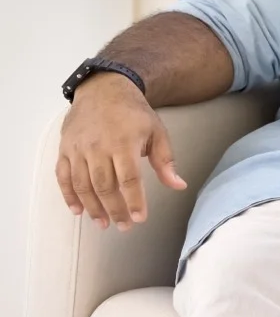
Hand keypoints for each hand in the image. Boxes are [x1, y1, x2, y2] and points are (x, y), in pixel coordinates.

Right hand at [56, 74, 186, 229]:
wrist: (104, 90)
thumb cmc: (134, 113)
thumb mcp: (157, 132)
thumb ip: (165, 161)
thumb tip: (178, 185)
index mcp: (124, 143)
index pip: (129, 179)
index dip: (134, 201)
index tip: (140, 218)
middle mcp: (98, 147)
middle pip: (104, 186)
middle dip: (114, 210)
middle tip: (124, 226)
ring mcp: (78, 149)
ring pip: (82, 185)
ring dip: (92, 208)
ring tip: (103, 224)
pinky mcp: (65, 149)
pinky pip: (63, 177)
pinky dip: (68, 196)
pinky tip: (78, 211)